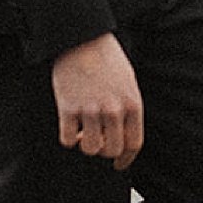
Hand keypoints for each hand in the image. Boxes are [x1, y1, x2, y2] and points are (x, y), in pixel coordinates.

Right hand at [51, 33, 143, 168]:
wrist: (82, 37)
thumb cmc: (106, 58)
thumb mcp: (128, 82)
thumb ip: (129, 109)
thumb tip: (123, 137)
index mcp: (133, 103)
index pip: (134, 144)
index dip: (126, 159)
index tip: (119, 164)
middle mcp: (114, 109)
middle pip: (112, 150)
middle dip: (105, 151)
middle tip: (99, 141)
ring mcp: (91, 109)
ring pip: (91, 149)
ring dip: (86, 145)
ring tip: (84, 132)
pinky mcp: (68, 108)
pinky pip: (68, 140)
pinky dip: (68, 138)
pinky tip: (70, 126)